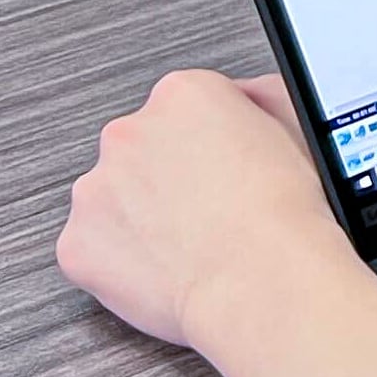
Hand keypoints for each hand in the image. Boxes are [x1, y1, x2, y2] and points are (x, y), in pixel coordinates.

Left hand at [59, 70, 350, 352]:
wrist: (262, 280)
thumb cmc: (286, 213)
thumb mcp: (299, 126)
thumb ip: (260, 98)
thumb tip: (244, 99)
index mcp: (183, 96)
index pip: (185, 107)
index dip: (210, 142)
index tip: (223, 168)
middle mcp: (129, 133)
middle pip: (142, 149)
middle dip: (167, 178)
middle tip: (210, 211)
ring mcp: (95, 190)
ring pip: (113, 199)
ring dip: (140, 217)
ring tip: (192, 246)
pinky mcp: (77, 245)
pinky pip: (94, 250)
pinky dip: (122, 262)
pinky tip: (167, 271)